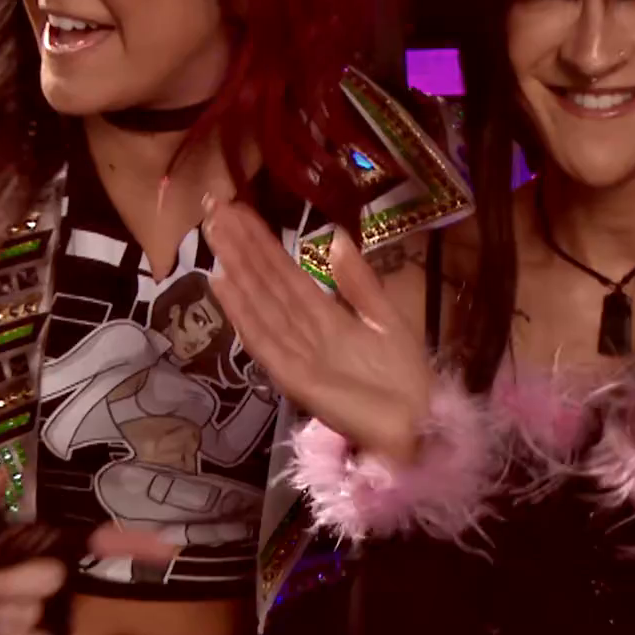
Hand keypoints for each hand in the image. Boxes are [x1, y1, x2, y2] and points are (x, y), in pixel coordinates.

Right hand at [205, 199, 435, 461]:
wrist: (420, 424)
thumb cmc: (407, 379)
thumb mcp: (385, 318)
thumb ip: (359, 282)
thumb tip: (335, 237)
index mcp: (326, 319)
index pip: (287, 275)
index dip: (264, 244)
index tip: (240, 211)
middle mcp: (304, 333)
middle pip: (268, 284)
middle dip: (243, 248)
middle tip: (215, 210)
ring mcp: (296, 354)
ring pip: (261, 303)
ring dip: (237, 269)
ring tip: (215, 235)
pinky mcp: (295, 377)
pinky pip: (265, 341)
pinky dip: (243, 314)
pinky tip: (223, 286)